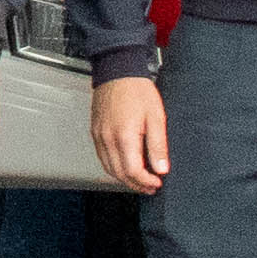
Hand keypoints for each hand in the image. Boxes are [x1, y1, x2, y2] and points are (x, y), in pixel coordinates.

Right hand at [91, 74, 168, 196]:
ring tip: (140, 179)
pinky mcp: (95, 132)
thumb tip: (161, 168)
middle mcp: (108, 139)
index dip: (146, 182)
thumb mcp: (156, 117)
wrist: (117, 70)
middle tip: (150, 186)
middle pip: (119, 174)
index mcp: (124, 136)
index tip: (157, 183)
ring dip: (124, 178)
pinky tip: (125, 165)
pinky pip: (102, 157)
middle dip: (136, 184)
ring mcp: (99, 136)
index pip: (133, 171)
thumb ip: (158, 145)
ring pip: (109, 168)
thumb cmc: (136, 89)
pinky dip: (114, 167)